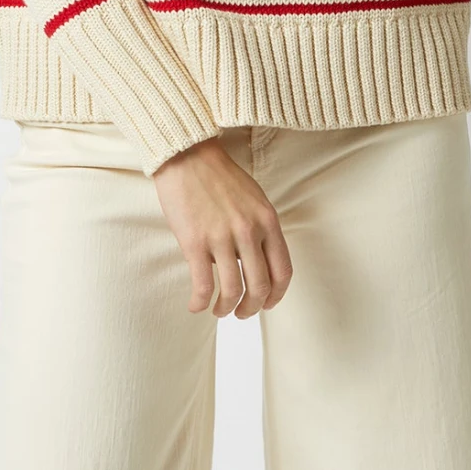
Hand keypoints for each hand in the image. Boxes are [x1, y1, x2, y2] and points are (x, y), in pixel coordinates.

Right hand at [151, 138, 293, 316]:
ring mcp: (222, 238)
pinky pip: (203, 285)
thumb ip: (261, 228)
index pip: (283, 271)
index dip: (277, 295)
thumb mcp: (254, 198)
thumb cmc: (219, 176)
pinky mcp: (195, 242)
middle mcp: (249, 231)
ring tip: (219, 311)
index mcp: (267, 221)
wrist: (187, 156)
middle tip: (242, 313)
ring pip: (232, 291)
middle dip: (252, 308)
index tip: (268, 304)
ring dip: (226, 308)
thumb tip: (257, 261)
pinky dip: (200, 302)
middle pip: (259, 287)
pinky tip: (195, 305)